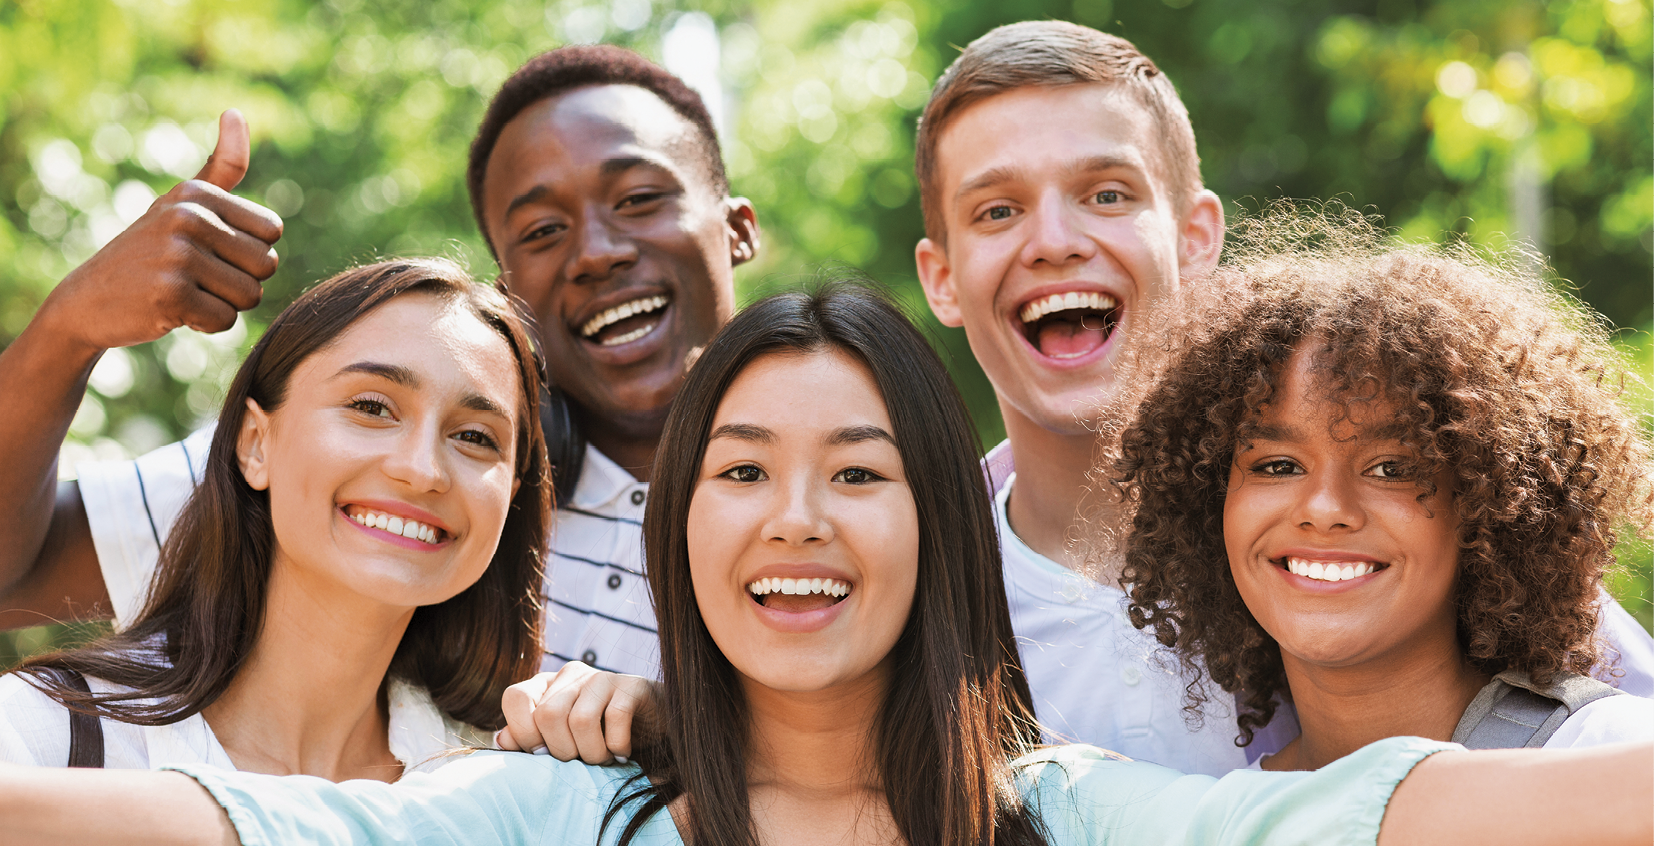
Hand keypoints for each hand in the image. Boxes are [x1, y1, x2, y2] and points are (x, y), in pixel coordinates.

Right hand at [38, 109, 281, 353]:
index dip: (248, 251)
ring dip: (223, 304)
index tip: (209, 250)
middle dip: (239, 281)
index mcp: (198, 194)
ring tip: (185, 292)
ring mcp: (178, 255)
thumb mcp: (183, 203)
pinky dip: (205, 325)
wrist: (88, 298)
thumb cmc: (150, 250)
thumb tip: (235, 112)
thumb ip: (221, 167)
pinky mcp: (171, 295)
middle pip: (266, 266)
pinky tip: (173, 311)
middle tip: (196, 277)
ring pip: (250, 296)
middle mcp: (188, 218)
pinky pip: (225, 320)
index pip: (272, 233)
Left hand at [496, 662, 657, 763]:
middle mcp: (571, 674)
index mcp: (547, 685)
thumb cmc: (599, 738)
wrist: (653, 728)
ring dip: (592, 753)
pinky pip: (616, 717)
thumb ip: (529, 740)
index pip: (515, 697)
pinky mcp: (632, 685)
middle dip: (563, 751)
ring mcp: (602, 677)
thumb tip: (501, 740)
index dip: (524, 732)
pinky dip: (617, 746)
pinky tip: (622, 753)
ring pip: (580, 720)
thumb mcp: (561, 741)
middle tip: (581, 762)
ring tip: (604, 760)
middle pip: (548, 715)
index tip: (544, 756)